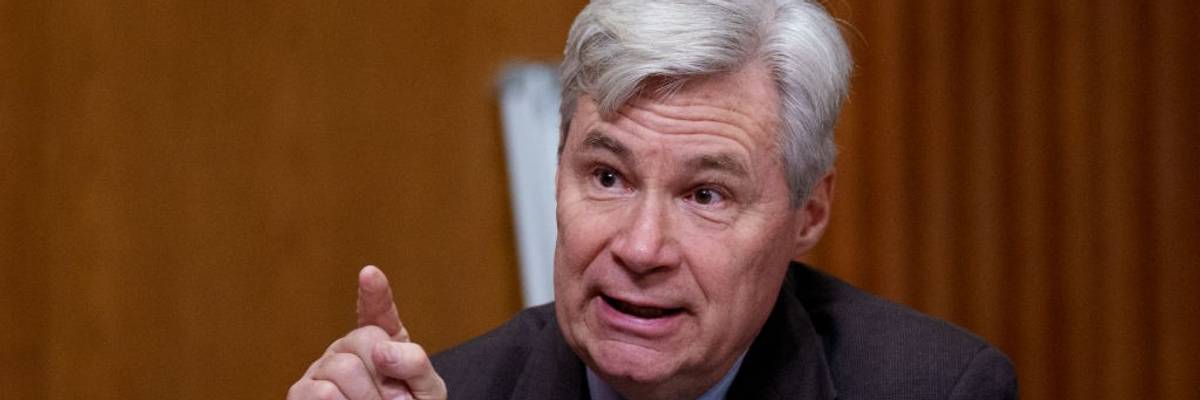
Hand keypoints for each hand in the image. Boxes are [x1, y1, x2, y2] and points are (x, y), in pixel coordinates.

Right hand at [288, 266, 446, 399]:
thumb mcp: (425, 390)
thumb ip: (415, 364)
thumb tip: (383, 349)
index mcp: (381, 341)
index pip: (377, 310)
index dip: (375, 293)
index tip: (370, 274)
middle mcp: (347, 348)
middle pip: (365, 340)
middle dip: (385, 377)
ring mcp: (322, 369)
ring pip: (343, 368)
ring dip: (367, 398)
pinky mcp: (301, 393)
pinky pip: (322, 393)